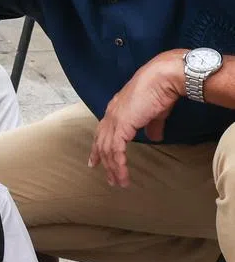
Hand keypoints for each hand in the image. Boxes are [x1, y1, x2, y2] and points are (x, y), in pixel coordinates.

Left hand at [88, 50, 184, 186]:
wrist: (164, 78)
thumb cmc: (162, 91)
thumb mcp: (156, 113)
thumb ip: (152, 126)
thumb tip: (155, 138)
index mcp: (116, 110)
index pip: (102, 132)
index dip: (98, 147)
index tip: (96, 161)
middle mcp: (111, 115)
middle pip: (101, 143)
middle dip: (103, 162)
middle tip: (108, 178)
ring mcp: (114, 120)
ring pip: (107, 150)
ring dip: (113, 168)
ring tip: (118, 182)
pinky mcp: (121, 125)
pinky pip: (116, 150)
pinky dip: (119, 164)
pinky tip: (122, 174)